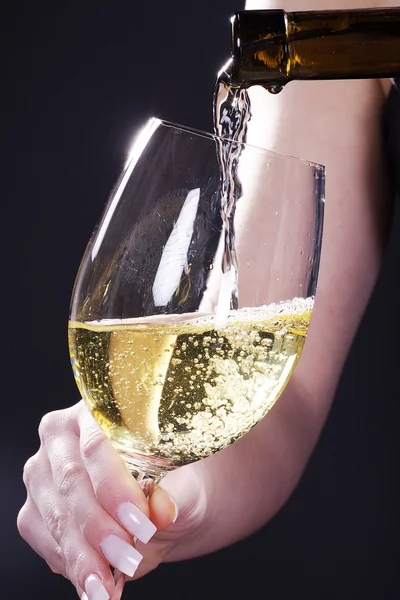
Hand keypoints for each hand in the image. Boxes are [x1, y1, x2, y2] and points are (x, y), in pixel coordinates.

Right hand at [17, 401, 205, 598]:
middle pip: (71, 481)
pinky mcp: (34, 508)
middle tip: (129, 558)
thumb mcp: (184, 485)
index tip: (140, 522)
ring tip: (108, 585)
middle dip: (100, 527)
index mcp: (98, 411)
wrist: (160, 505)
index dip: (115, 486)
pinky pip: (45, 539)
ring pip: (56, 515)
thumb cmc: (173, 481)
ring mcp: (42, 472)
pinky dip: (71, 565)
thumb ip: (175, 495)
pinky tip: (94, 584)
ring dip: (83, 555)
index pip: (97, 444)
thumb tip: (163, 509)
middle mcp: (61, 436)